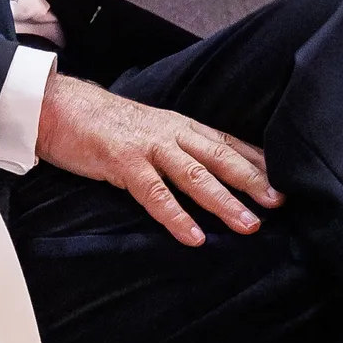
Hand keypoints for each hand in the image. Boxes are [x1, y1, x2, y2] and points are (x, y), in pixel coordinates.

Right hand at [34, 74, 275, 246]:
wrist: (57, 106)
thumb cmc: (102, 122)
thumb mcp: (148, 129)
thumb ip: (176, 146)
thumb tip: (204, 170)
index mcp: (179, 126)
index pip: (227, 143)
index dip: (257, 162)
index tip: (285, 180)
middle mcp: (171, 133)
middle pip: (221, 158)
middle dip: (253, 181)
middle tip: (280, 203)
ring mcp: (148, 147)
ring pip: (195, 176)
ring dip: (224, 202)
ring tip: (248, 226)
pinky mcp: (123, 163)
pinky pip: (155, 194)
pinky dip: (176, 216)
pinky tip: (193, 237)